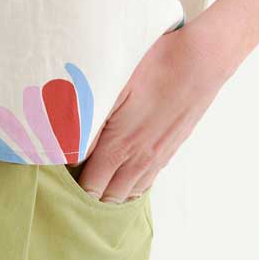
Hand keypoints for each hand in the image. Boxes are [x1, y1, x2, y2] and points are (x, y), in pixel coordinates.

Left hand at [76, 18, 231, 202]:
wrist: (202, 61)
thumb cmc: (155, 66)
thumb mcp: (112, 85)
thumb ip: (89, 119)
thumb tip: (67, 143)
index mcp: (119, 146)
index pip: (89, 187)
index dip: (70, 187)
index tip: (56, 176)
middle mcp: (139, 160)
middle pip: (107, 198)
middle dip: (86, 196)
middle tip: (68, 181)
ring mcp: (157, 157)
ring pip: (128, 193)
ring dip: (109, 192)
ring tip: (91, 178)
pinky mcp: (170, 149)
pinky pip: (146, 181)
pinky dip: (129, 184)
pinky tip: (121, 171)